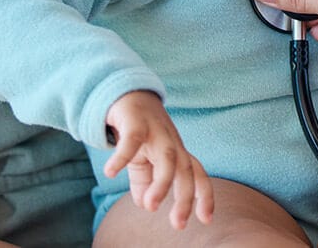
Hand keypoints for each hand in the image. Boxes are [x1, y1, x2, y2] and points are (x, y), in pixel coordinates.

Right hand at [103, 91, 213, 229]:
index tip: (206, 220)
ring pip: (168, 157)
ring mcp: (156, 131)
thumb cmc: (140, 132)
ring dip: (162, 183)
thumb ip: (146, 182)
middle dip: (185, 198)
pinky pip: (131, 140)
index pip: (197, 175)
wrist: (128, 93)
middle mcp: (172, 142)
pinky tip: (110, 173)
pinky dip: (122, 156)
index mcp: (177, 153)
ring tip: (151, 206)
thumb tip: (146, 205)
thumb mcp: (143, 160)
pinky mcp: (136, 121)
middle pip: (186, 170)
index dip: (204, 196)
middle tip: (178, 224)